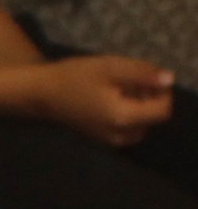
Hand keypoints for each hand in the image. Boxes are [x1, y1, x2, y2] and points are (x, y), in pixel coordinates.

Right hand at [31, 55, 172, 146]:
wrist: (39, 95)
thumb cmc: (73, 78)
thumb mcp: (110, 67)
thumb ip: (142, 73)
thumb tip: (169, 79)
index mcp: (123, 118)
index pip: (163, 110)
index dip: (161, 91)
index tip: (145, 76)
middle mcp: (120, 135)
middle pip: (153, 118)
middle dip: (147, 99)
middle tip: (126, 82)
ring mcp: (110, 141)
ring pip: (141, 125)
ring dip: (137, 108)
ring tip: (116, 91)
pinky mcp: (102, 140)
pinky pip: (126, 129)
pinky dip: (125, 116)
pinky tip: (107, 102)